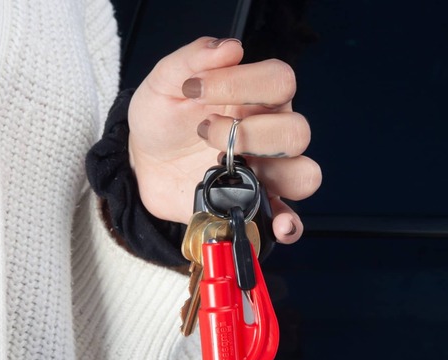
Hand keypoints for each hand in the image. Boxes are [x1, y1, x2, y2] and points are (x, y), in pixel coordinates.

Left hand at [128, 37, 320, 243]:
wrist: (144, 162)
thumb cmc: (162, 118)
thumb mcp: (164, 82)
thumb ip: (191, 59)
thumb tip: (229, 48)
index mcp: (255, 96)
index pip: (279, 81)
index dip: (243, 82)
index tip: (196, 90)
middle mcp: (269, 133)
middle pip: (296, 131)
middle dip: (249, 133)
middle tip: (205, 133)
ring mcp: (266, 172)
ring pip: (304, 174)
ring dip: (272, 174)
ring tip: (228, 169)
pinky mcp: (255, 205)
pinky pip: (289, 219)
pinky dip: (289, 224)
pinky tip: (276, 223)